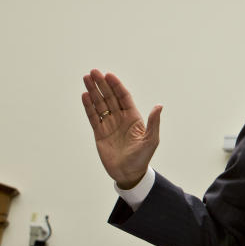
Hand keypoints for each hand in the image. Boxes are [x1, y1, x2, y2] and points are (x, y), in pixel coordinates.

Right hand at [82, 70, 161, 188]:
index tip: (109, 75)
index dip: (116, 86)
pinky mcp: (99, 133)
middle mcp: (120, 118)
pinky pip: (93, 117)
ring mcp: (109, 124)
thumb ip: (153, 123)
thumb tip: (159, 106)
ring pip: (100, 104)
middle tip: (94, 72)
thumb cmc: (142, 157)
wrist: (129, 173)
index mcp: (133, 117)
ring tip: (86, 78)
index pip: (123, 97)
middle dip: (102, 84)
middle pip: (110, 97)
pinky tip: (85, 95)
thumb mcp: (151, 140)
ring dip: (93, 91)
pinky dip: (88, 106)